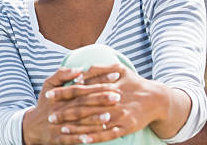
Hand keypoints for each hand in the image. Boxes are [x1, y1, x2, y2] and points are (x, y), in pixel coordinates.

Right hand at [23, 67, 122, 144]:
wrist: (32, 126)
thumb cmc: (45, 102)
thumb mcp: (48, 84)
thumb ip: (62, 74)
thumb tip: (79, 69)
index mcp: (61, 94)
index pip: (82, 86)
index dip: (98, 80)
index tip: (115, 76)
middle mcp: (60, 108)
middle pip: (82, 103)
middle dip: (100, 99)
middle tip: (117, 96)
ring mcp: (59, 124)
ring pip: (78, 122)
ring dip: (93, 120)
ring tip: (109, 116)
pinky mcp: (57, 138)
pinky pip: (70, 139)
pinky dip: (80, 139)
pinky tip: (92, 139)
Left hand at [43, 63, 160, 141]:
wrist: (157, 98)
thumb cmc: (135, 83)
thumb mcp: (119, 69)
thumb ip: (99, 69)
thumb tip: (80, 73)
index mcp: (107, 85)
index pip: (80, 89)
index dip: (63, 92)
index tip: (48, 95)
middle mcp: (111, 100)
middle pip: (84, 107)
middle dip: (65, 112)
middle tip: (50, 116)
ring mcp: (118, 115)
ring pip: (93, 122)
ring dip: (76, 127)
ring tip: (61, 130)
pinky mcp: (125, 127)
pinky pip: (107, 134)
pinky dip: (94, 137)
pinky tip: (82, 140)